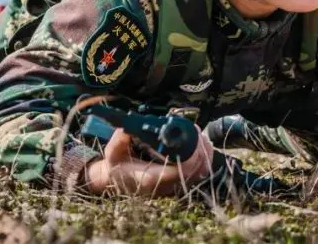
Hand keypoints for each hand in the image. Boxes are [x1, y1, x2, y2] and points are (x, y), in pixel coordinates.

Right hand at [81, 127, 213, 196]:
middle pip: (193, 173)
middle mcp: (164, 187)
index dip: (191, 157)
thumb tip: (129, 129)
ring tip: (201, 136)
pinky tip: (203, 146)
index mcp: (150, 179)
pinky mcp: (177, 185)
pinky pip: (197, 175)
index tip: (194, 138)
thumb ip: (120, 139)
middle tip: (198, 132)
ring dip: (204, 155)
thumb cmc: (116, 165)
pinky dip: (203, 160)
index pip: (178, 172)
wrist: (117, 181)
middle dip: (200, 151)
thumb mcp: (113, 151)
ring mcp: (172, 188)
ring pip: (198, 174)